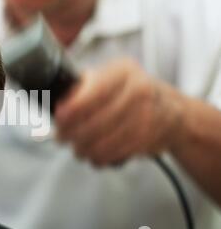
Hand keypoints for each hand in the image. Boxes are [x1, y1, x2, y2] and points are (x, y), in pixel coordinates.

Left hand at [55, 58, 184, 166]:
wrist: (170, 109)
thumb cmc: (128, 93)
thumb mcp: (106, 79)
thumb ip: (81, 87)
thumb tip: (57, 104)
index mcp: (123, 71)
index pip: (96, 91)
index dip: (74, 108)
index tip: (59, 119)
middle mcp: (139, 90)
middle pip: (99, 119)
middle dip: (74, 133)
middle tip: (61, 138)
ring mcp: (148, 115)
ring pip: (107, 140)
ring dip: (86, 149)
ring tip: (78, 149)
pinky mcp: (149, 138)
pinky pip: (118, 153)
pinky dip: (102, 158)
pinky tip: (94, 155)